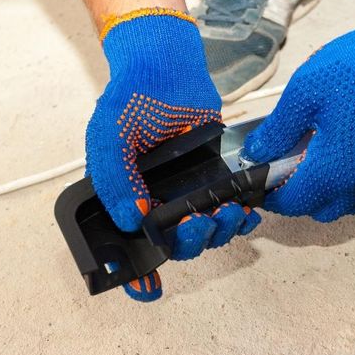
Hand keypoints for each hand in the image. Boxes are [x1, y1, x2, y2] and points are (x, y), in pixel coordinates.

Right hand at [87, 10, 259, 300]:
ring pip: (208, 229)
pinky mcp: (218, 176)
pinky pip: (232, 206)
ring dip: (220, 232)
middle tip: (198, 225)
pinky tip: (246, 211)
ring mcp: (191, 190)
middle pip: (178, 243)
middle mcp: (160, 200)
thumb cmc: (131, 100)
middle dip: (192, 243)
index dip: (140, 273)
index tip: (150, 288)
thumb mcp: (107, 138)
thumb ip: (113, 179)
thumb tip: (133, 219)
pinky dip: (242, 215)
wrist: (167, 66)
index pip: (134, 248)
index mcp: (129, 199)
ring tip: (226, 214)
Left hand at [243, 0, 354, 221]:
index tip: (261, 184)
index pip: (293, 202)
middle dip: (300, 197)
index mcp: (332, 170)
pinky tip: (351, 153)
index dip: (271, 196)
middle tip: (288, 168)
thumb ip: (276, 131)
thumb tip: (256, 153)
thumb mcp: (304, 93)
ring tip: (318, 160)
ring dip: (329, 192)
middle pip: (322, 209)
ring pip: (350, 202)